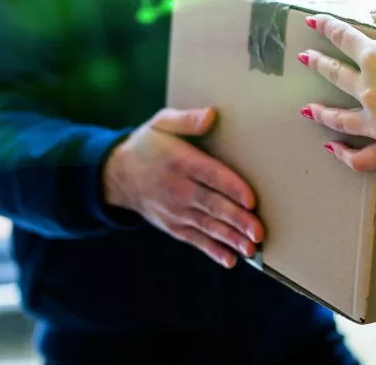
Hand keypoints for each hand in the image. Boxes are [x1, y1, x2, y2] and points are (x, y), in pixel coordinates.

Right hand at [103, 107, 262, 268]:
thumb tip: (212, 115)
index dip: (231, 188)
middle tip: (258, 232)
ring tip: (250, 249)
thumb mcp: (162, 123)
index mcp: (180, 162)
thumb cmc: (148, 145)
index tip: (251, 199)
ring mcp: (175, 211)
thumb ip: (187, 120)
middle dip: (237, 220)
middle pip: (212, 205)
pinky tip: (229, 259)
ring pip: (207, 226)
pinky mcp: (173, 226)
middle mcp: (178, 189)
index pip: (210, 175)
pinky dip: (212, 251)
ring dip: (230, 238)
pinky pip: (195, 240)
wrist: (117, 175)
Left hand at [299, 3, 375, 170]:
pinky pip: (361, 158)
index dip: (327, 27)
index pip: (344, 38)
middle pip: (335, 75)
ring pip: (339, 119)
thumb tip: (375, 12)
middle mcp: (370, 91)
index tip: (312, 23)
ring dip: (321, 112)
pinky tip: (333, 149)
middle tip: (304, 59)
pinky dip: (345, 155)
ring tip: (308, 109)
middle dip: (318, 64)